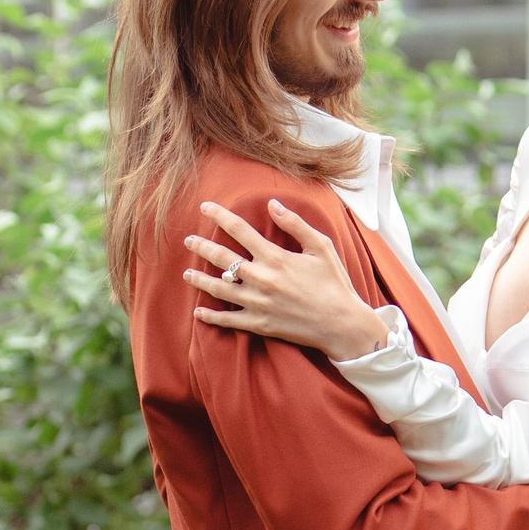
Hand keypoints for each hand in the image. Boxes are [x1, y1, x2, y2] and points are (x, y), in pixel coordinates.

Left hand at [186, 200, 390, 360]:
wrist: (342, 325)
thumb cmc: (335, 283)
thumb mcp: (321, 247)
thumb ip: (295, 224)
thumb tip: (273, 204)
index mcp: (275, 257)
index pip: (239, 230)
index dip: (219, 215)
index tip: (204, 207)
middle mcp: (261, 279)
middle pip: (221, 258)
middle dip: (201, 246)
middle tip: (189, 240)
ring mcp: (258, 303)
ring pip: (218, 289)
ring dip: (199, 280)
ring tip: (186, 273)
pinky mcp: (259, 324)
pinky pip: (227, 320)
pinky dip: (210, 317)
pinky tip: (198, 312)